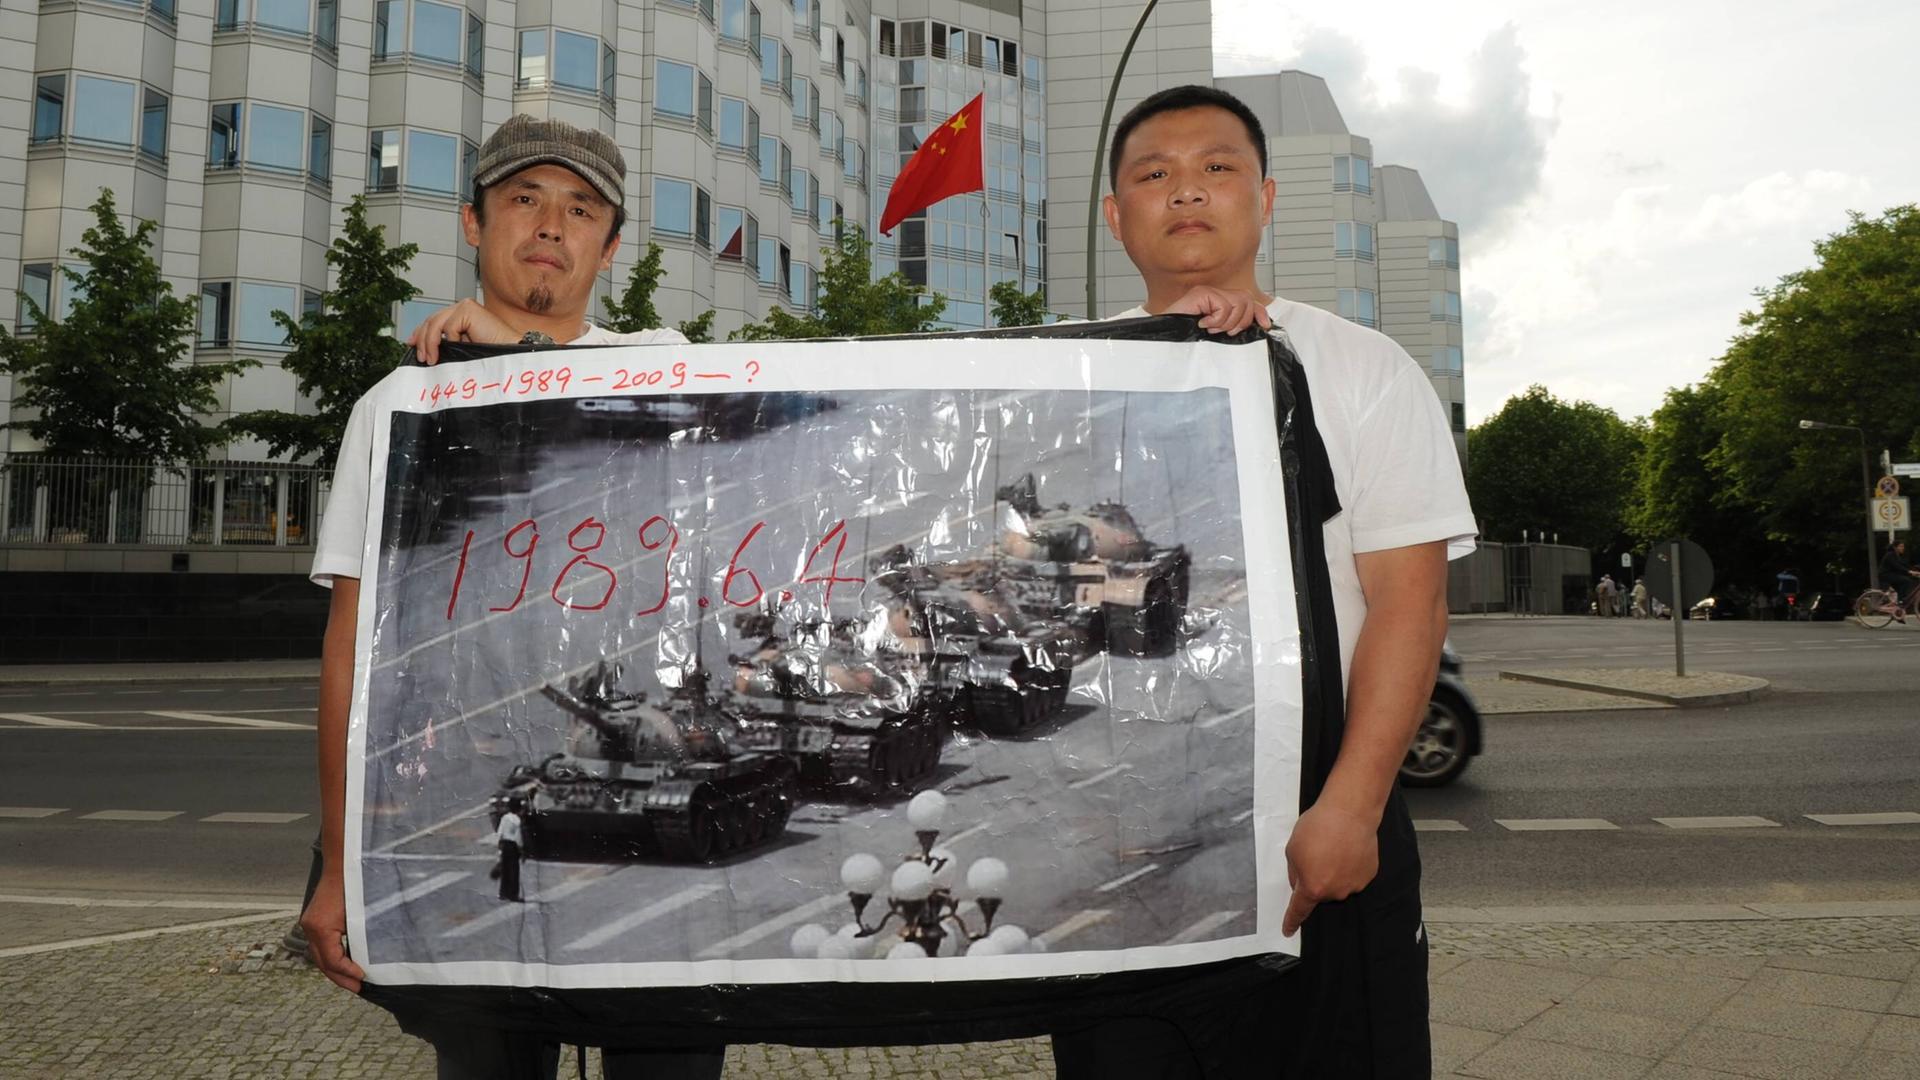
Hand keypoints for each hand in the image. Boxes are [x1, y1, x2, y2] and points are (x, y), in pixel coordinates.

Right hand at [301, 869, 365, 992]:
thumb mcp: (360, 914)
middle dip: (340, 977)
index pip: (332, 960)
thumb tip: (368, 959)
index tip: (362, 978)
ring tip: (351, 980)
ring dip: (335, 969)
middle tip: (357, 988)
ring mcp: (309, 925)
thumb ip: (361, 938)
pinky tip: (345, 962)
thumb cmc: (355, 885)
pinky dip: (332, 956)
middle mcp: (310, 929)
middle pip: (322, 962)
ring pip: (319, 955)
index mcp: (321, 928)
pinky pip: (320, 945)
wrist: (343, 864)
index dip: (347, 972)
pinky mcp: (313, 921)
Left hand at [409, 299, 517, 365]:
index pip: (435, 320)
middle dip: (421, 339)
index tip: (411, 344)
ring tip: (430, 359)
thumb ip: (447, 344)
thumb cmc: (492, 355)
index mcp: (463, 316)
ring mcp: (465, 307)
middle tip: (421, 357)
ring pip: (435, 323)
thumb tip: (424, 349)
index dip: (421, 332)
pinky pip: (447, 327)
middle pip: (432, 320)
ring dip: (428, 343)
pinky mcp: (468, 309)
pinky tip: (454, 349)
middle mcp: (463, 308)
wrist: (510, 354)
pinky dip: (447, 340)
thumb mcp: (462, 349)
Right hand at [1160, 286, 1271, 334]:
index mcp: (1220, 302)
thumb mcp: (1218, 334)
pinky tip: (1203, 323)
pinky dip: (1216, 320)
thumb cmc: (1187, 340)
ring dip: (1227, 322)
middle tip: (1225, 331)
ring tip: (1211, 328)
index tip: (1265, 326)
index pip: (1249, 300)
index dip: (1260, 312)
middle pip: (1247, 300)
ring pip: (1238, 303)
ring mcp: (1207, 292)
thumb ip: (1234, 326)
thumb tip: (1258, 326)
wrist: (1165, 341)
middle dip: (1242, 321)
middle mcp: (1215, 294)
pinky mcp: (1201, 293)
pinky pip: (1224, 306)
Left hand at [1281, 801, 1379, 936]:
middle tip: (1316, 854)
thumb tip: (1300, 883)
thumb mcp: (1293, 850)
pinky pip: (1353, 877)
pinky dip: (1348, 867)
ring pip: (1337, 886)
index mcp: (1312, 888)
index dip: (1292, 922)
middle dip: (1315, 879)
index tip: (1288, 931)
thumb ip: (1294, 873)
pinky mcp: (1368, 875)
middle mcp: (1335, 892)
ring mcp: (1354, 885)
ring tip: (1334, 848)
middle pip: (1320, 893)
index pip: (1300, 911)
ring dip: (1333, 873)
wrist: (1350, 813)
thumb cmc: (1318, 827)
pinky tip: (1348, 849)